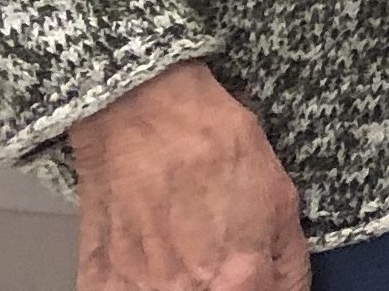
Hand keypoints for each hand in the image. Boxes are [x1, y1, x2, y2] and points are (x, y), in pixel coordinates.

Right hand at [67, 60, 306, 287]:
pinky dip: (142, 285)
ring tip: (185, 251)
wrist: (144, 115)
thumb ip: (289, 261)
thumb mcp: (281, 197)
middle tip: (220, 257)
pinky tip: (152, 260)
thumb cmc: (212, 144)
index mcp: (238, 280)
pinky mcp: (99, 284)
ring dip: (184, 285)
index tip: (259, 277)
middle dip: (226, 285)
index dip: (266, 288)